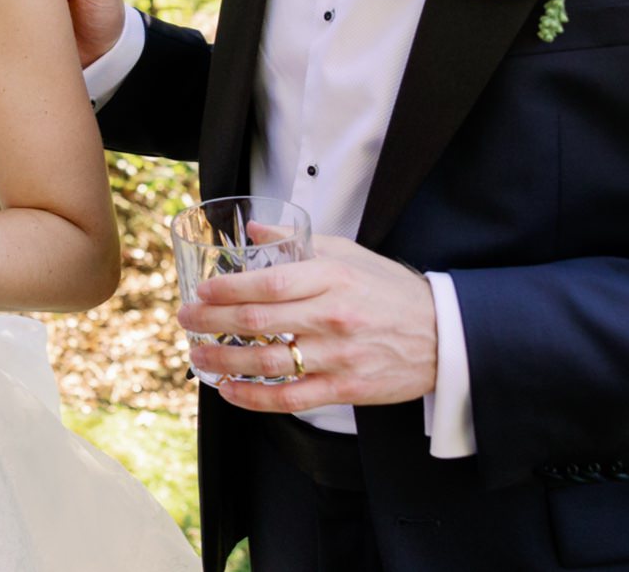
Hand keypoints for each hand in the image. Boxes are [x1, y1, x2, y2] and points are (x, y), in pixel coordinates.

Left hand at [180, 233, 437, 412]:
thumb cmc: (389, 290)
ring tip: (197, 357)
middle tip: (185, 320)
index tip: (200, 291)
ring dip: (224, 363)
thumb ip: (296, 242)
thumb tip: (252, 229)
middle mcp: (332, 317)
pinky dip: (255, 398)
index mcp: (332, 278)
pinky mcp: (346, 387)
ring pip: (270, 363)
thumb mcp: (347, 253)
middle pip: (260, 322)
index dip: (228, 290)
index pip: (269, 283)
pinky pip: (292, 398)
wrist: (443, 334)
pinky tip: (230, 393)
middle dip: (213, 323)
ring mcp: (339, 355)